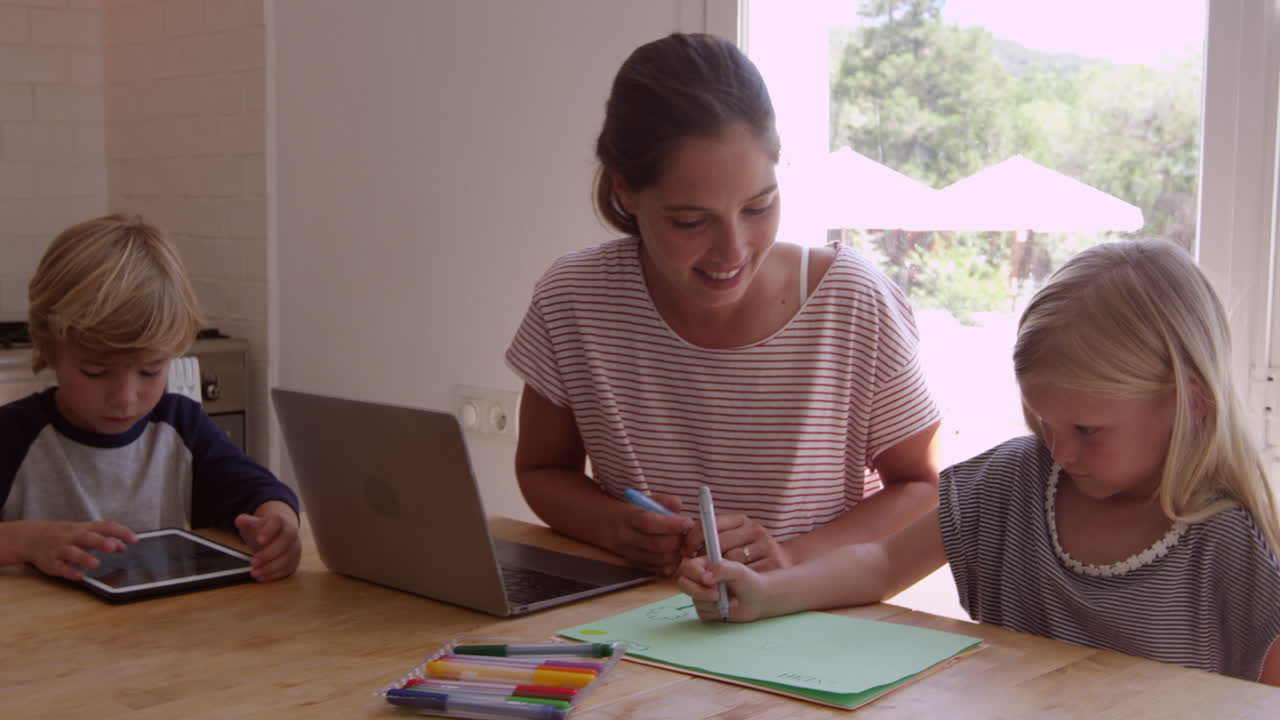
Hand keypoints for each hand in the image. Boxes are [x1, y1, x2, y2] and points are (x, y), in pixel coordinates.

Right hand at [18, 520, 136, 580]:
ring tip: (96, 563)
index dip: (120, 532)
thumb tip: (125, 545)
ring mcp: (60, 549)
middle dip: (100, 542)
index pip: (105, 527)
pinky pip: (60, 567)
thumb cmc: (66, 535)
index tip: (135, 539)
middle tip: (114, 547)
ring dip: (84, 558)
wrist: (32, 537)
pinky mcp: (51, 563)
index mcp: (84, 528)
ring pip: (72, 552)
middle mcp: (73, 537)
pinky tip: (79, 576)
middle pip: (87, 537)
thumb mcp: (85, 532)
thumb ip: (105, 538)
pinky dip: (69, 571)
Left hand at [234, 501, 300, 581]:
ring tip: (254, 572)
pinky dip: (273, 575)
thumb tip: (239, 520)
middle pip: (285, 543)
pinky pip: (287, 569)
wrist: (279, 533)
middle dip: (268, 554)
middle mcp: (291, 533)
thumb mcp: (254, 524)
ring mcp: (294, 548)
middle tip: (253, 562)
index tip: (259, 540)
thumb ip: (246, 522)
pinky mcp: (294, 560)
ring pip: (287, 559)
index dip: (269, 531)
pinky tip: (261, 576)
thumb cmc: (265, 529)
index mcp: (281, 521)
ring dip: (270, 568)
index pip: (278, 523)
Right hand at [615, 492, 693, 576]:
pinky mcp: (635, 565)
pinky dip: (670, 564)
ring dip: (676, 553)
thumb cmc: (632, 511)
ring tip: (681, 543)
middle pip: (657, 544)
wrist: (606, 525)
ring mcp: (630, 553)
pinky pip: (657, 570)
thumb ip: (662, 501)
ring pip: (659, 560)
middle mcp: (627, 537)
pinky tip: (673, 553)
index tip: (688, 522)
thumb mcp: (644, 501)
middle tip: (686, 534)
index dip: (671, 524)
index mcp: (628, 516)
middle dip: (677, 540)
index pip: (649, 522)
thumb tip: (677, 504)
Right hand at [676, 554, 769, 621]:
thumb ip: (723, 569)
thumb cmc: (749, 582)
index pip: (689, 567)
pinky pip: (701, 611)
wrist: (757, 601)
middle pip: (684, 583)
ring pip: (694, 599)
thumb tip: (705, 578)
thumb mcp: (739, 572)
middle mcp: (700, 578)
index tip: (707, 580)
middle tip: (717, 595)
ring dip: (713, 602)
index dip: (695, 574)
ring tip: (731, 600)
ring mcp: (700, 593)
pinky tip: (726, 607)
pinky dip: (715, 611)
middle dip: (700, 591)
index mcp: (705, 564)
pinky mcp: (704, 608)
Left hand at [683, 512, 792, 572]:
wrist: (786, 564)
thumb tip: (687, 547)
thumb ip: (713, 538)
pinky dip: (736, 580)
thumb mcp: (734, 540)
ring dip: (721, 570)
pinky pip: (746, 573)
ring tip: (717, 578)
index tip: (686, 551)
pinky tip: (733, 584)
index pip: (711, 523)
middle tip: (698, 568)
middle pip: (720, 543)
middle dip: (706, 557)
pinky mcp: (773, 563)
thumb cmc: (750, 554)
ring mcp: (766, 546)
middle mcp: (756, 530)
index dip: (694, 537)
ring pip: (732, 559)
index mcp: (742, 520)